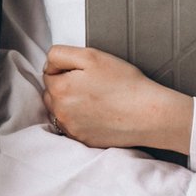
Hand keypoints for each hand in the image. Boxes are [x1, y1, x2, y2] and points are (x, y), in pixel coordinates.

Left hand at [42, 45, 191, 151]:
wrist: (148, 113)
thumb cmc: (123, 82)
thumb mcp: (90, 56)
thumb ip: (60, 55)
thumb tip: (47, 65)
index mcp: (59, 89)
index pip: (48, 72)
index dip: (66, 68)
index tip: (86, 71)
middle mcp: (59, 112)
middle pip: (52, 93)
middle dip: (65, 86)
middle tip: (92, 84)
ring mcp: (70, 128)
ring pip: (60, 110)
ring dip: (71, 103)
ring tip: (96, 99)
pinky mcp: (82, 140)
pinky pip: (73, 126)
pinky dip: (80, 119)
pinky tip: (99, 113)